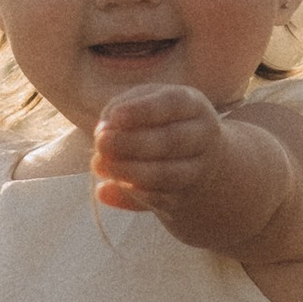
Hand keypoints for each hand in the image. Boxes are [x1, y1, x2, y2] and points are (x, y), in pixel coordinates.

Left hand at [90, 84, 225, 215]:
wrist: (202, 165)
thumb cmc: (163, 124)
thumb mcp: (147, 107)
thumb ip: (123, 112)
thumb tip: (102, 132)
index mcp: (192, 106)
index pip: (173, 103)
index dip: (143, 110)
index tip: (115, 116)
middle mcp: (202, 136)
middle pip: (171, 140)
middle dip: (132, 142)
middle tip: (100, 142)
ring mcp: (198, 170)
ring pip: (167, 174)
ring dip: (130, 171)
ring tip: (101, 164)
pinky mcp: (185, 197)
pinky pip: (160, 197)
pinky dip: (134, 192)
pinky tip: (116, 182)